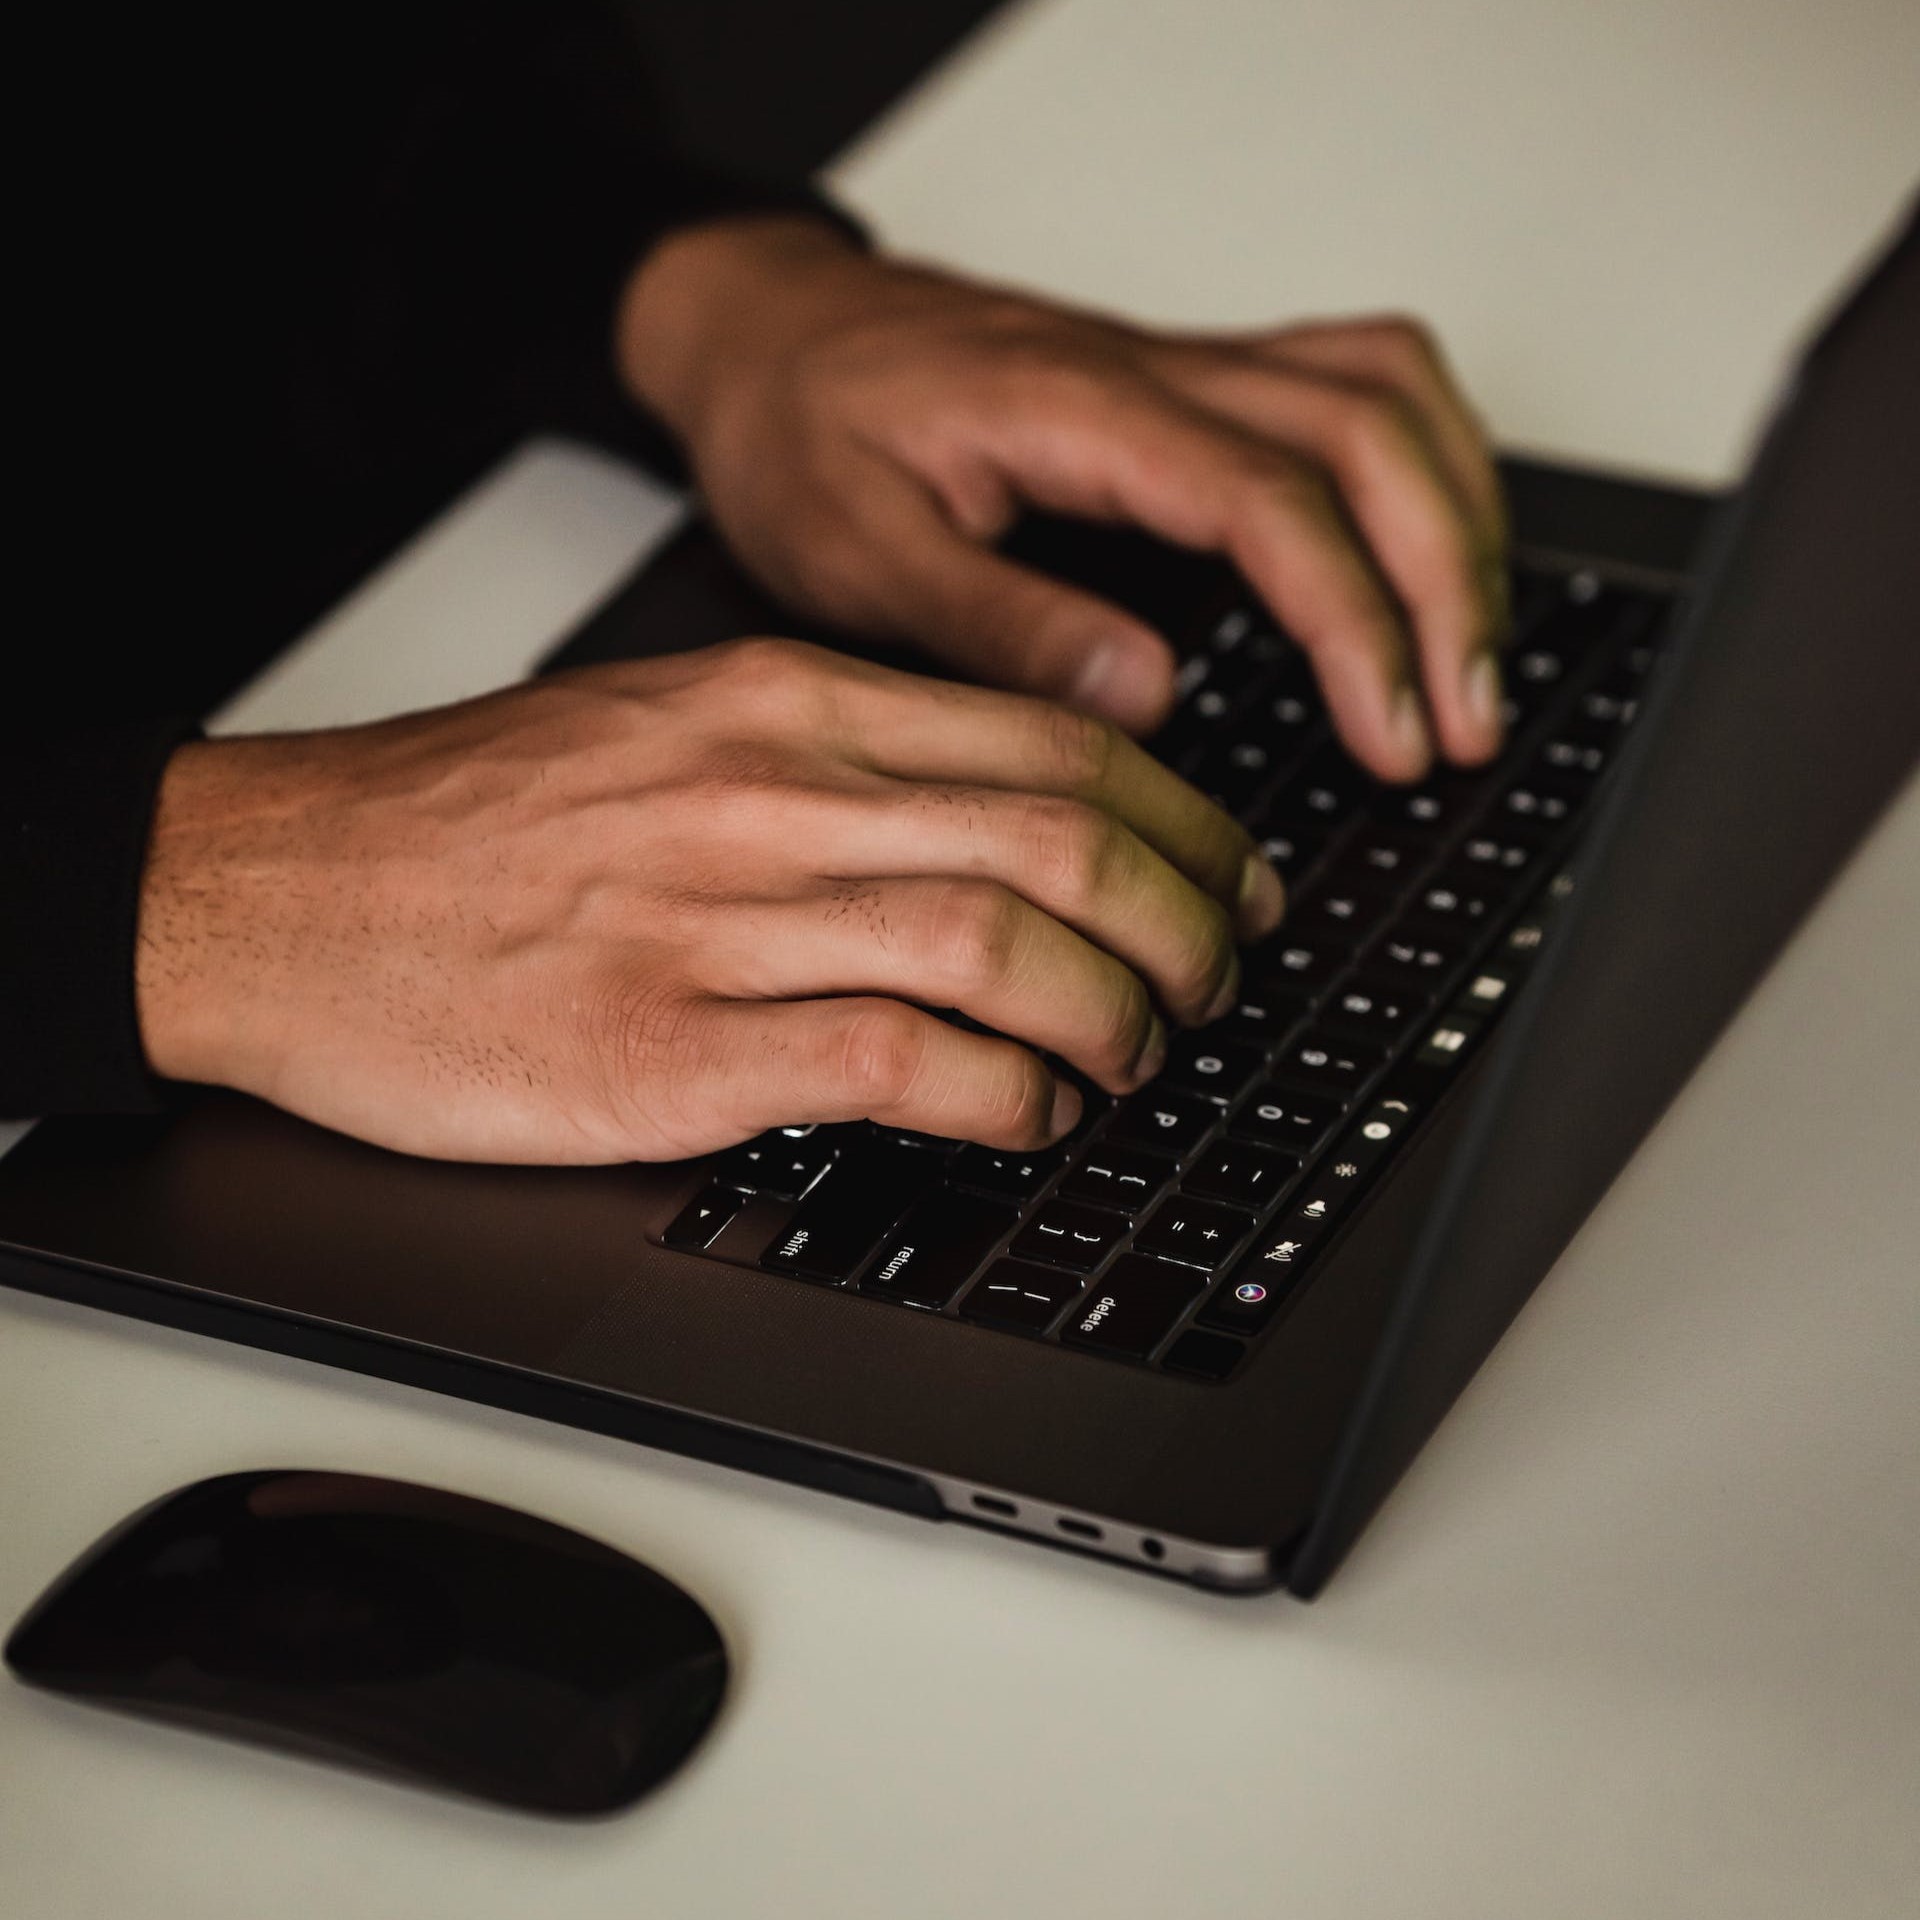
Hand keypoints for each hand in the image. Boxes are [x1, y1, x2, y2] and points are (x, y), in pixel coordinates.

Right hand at [136, 641, 1283, 1163]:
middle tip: (1217, 982)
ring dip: (1117, 1020)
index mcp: (782, 701)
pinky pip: (903, 1068)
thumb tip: (1000, 816)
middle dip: (1188, 928)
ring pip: (1007, 953)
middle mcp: (771, 793)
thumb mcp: (669, 724)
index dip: (1185, 823)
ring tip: (1137, 1056)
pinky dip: (1008, 1098)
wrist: (279, 889)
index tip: (1233, 875)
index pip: (1055, 747)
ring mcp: (723, 923)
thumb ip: (834, 757)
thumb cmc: (473, 820)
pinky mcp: (673, 1052)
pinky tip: (1030, 1113)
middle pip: (1066, 845)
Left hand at [618, 217, 1508, 779]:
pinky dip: (1421, 467)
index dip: (1359, 626)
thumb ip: (997, 623)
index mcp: (1077, 413)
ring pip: (1387, 394)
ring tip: (1473, 657)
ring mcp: (1181, 368)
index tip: (1398, 734)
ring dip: (1458, 519)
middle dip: (1449, 585)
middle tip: (1464, 725)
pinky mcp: (1187, 385)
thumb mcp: (855, 552)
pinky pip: (1354, 388)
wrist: (767, 332)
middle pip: (1372, 435)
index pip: (1275, 504)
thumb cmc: (799, 429)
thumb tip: (1145, 695)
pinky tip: (1422, 554)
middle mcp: (1153, 372)